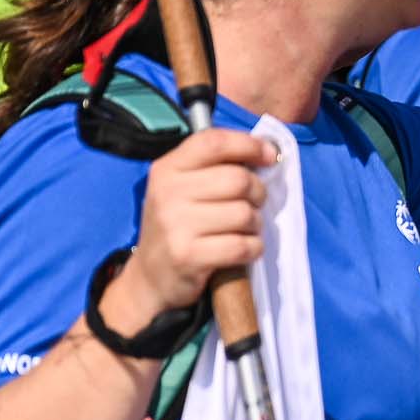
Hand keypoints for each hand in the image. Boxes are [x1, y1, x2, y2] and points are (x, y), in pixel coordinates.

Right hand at [120, 129, 276, 313]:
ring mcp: (176, 225)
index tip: (270, 156)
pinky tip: (244, 249)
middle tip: (254, 204)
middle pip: (237, 179)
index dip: (249, 145)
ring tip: (245, 229)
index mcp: (167, 169)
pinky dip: (253, 248)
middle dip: (258, 192)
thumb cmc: (177, 226)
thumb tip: (268, 152)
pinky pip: (242, 245)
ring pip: (244, 213)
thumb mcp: (182, 188)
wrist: (150, 277)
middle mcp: (168, 193)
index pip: (213, 142)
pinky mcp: (188, 256)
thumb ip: (215, 167)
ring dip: (255, 223)